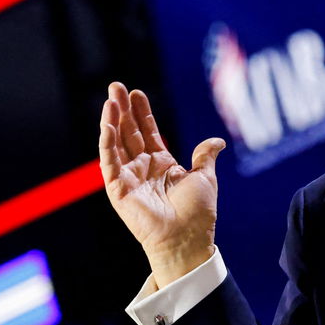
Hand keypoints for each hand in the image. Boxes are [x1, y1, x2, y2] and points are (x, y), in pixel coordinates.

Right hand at [98, 81, 225, 288]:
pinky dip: (107, 141)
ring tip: (111, 98)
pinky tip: (107, 122)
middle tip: (116, 86)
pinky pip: (109, 161)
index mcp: (162, 164)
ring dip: (112, 120)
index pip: (148, 131)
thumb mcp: (205, 178)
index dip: (142, 112)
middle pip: (129, 132)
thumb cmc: (197, 214)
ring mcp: (128, 178)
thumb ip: (205, 156)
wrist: (187, 239)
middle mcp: (142, 168)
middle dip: (122, 109)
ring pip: (117, 143)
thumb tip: (218, 140)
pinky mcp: (117, 189)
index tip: (137, 93)